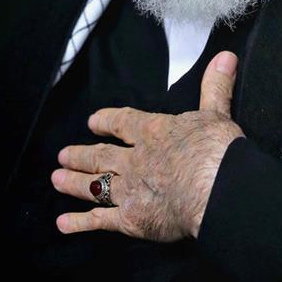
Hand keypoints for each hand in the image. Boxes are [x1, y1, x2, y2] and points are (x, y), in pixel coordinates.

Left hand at [50, 51, 243, 241]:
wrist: (214, 187)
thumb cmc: (216, 149)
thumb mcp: (216, 112)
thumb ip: (215, 86)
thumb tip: (225, 56)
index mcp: (153, 131)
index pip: (124, 122)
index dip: (107, 121)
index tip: (92, 121)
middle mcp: (135, 159)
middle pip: (102, 156)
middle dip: (81, 155)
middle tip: (62, 156)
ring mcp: (129, 189)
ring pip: (95, 184)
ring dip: (74, 182)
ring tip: (56, 179)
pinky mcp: (131, 219)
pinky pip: (100, 220)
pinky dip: (80, 223)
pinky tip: (62, 224)